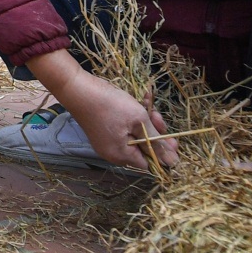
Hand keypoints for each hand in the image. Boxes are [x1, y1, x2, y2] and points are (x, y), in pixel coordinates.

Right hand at [27, 49, 174, 169]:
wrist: (78, 89)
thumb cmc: (110, 105)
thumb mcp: (139, 121)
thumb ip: (157, 143)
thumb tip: (173, 164)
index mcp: (121, 156)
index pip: (150, 163)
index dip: (161, 151)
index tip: (171, 137)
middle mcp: (113, 154)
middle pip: (142, 149)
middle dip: (153, 133)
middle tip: (156, 115)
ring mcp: (106, 143)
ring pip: (134, 137)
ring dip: (144, 122)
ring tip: (147, 105)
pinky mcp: (102, 131)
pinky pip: (123, 130)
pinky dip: (132, 120)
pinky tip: (136, 104)